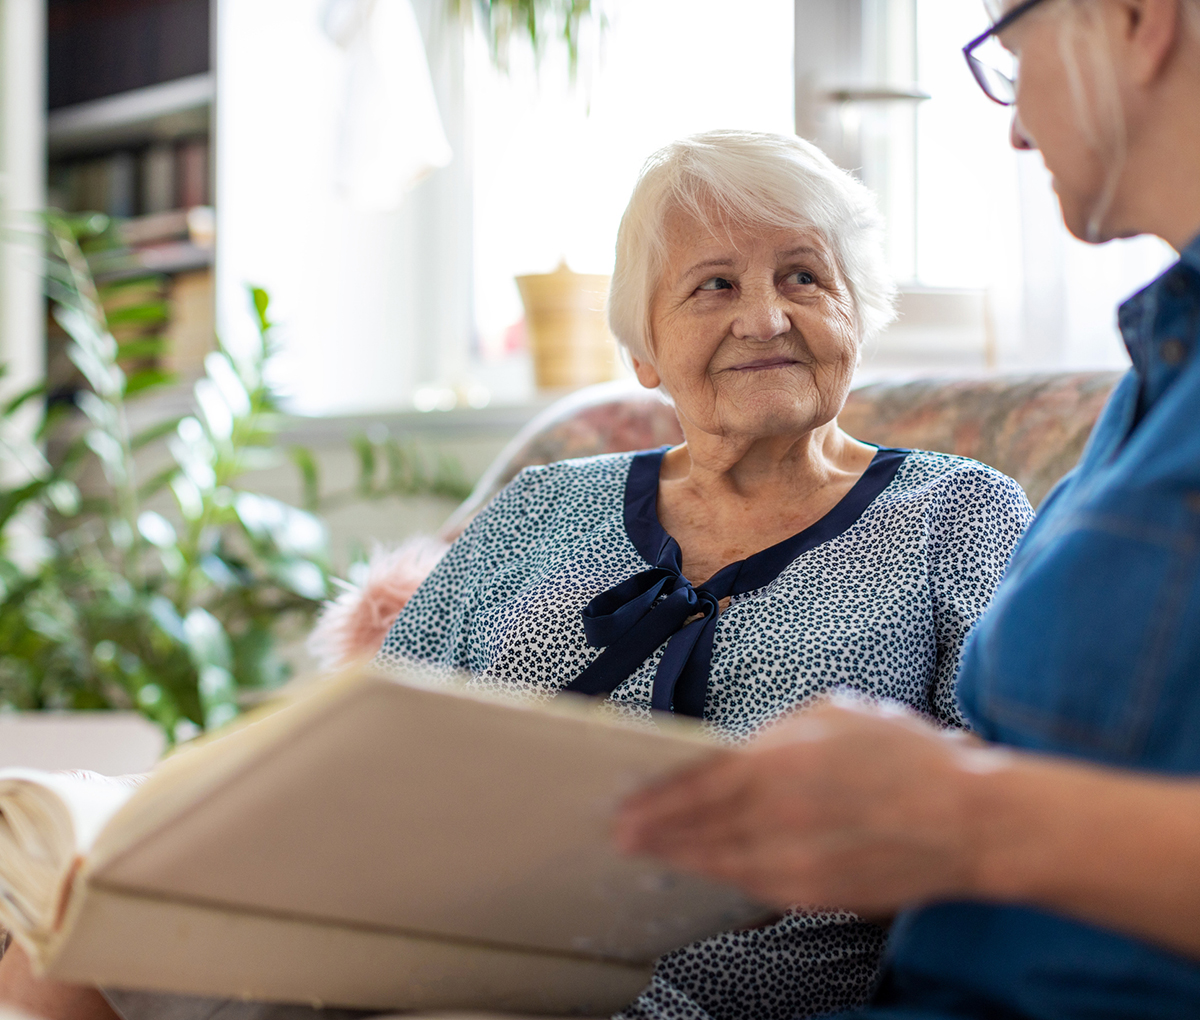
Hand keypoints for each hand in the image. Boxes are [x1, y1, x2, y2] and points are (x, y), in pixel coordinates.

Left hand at [614, 696, 1004, 913]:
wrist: (970, 821)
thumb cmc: (906, 757)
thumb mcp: (835, 714)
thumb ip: (777, 732)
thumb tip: (737, 751)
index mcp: (782, 759)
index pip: (698, 782)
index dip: (657, 796)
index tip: (626, 802)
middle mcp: (780, 813)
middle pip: (698, 827)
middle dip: (655, 832)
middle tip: (621, 834)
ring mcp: (796, 859)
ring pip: (719, 862)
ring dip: (681, 858)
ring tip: (652, 853)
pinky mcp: (815, 893)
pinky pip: (753, 886)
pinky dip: (723, 877)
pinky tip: (706, 870)